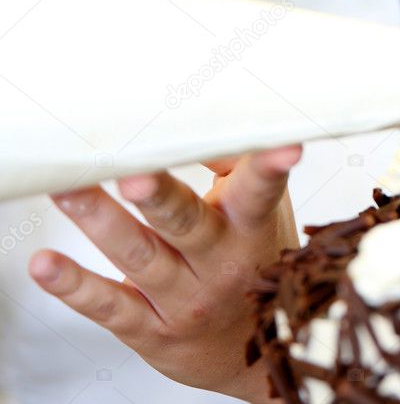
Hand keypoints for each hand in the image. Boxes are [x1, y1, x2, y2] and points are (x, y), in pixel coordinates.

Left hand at [28, 145, 300, 401]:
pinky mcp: (151, 331)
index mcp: (251, 226)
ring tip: (67, 191)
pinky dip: (74, 286)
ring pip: (140, 257)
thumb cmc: (253, 260)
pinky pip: (109, 306)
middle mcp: (222, 263)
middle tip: (130, 173)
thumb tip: (198, 118)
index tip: (285, 148)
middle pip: (187, 223)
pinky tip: (44, 266)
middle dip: (157, 196)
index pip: (261, 191)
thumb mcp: (261, 213)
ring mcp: (186, 300)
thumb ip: (231, 164)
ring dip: (101, 222)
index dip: (271, 167)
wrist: (252, 351)